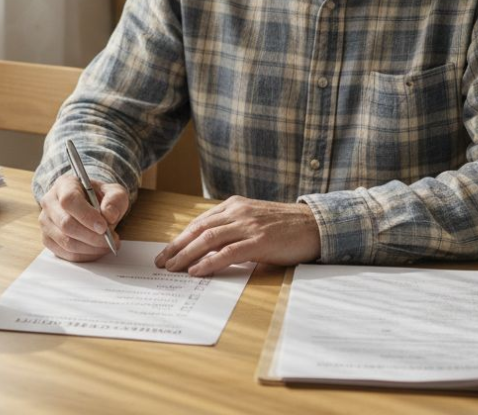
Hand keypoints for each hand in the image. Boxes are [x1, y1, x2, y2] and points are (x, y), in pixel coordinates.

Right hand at [38, 174, 128, 261]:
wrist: (90, 205)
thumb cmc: (100, 198)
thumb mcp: (114, 192)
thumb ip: (115, 200)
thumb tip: (109, 215)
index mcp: (64, 184)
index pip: (69, 200)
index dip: (86, 215)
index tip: (103, 227)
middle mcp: (50, 202)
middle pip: (66, 224)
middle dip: (92, 236)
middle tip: (111, 240)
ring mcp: (46, 222)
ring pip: (66, 242)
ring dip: (90, 248)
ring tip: (107, 245)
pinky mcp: (47, 239)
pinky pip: (65, 253)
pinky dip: (84, 256)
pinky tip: (96, 250)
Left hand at [155, 196, 320, 276]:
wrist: (316, 225)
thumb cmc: (286, 227)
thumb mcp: (254, 220)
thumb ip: (234, 228)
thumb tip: (209, 248)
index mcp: (234, 205)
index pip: (200, 222)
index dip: (180, 237)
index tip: (167, 251)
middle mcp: (238, 212)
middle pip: (198, 230)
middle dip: (176, 247)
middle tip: (161, 262)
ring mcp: (248, 225)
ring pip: (208, 239)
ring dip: (186, 255)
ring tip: (173, 268)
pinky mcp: (259, 241)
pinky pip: (228, 252)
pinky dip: (209, 262)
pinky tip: (197, 271)